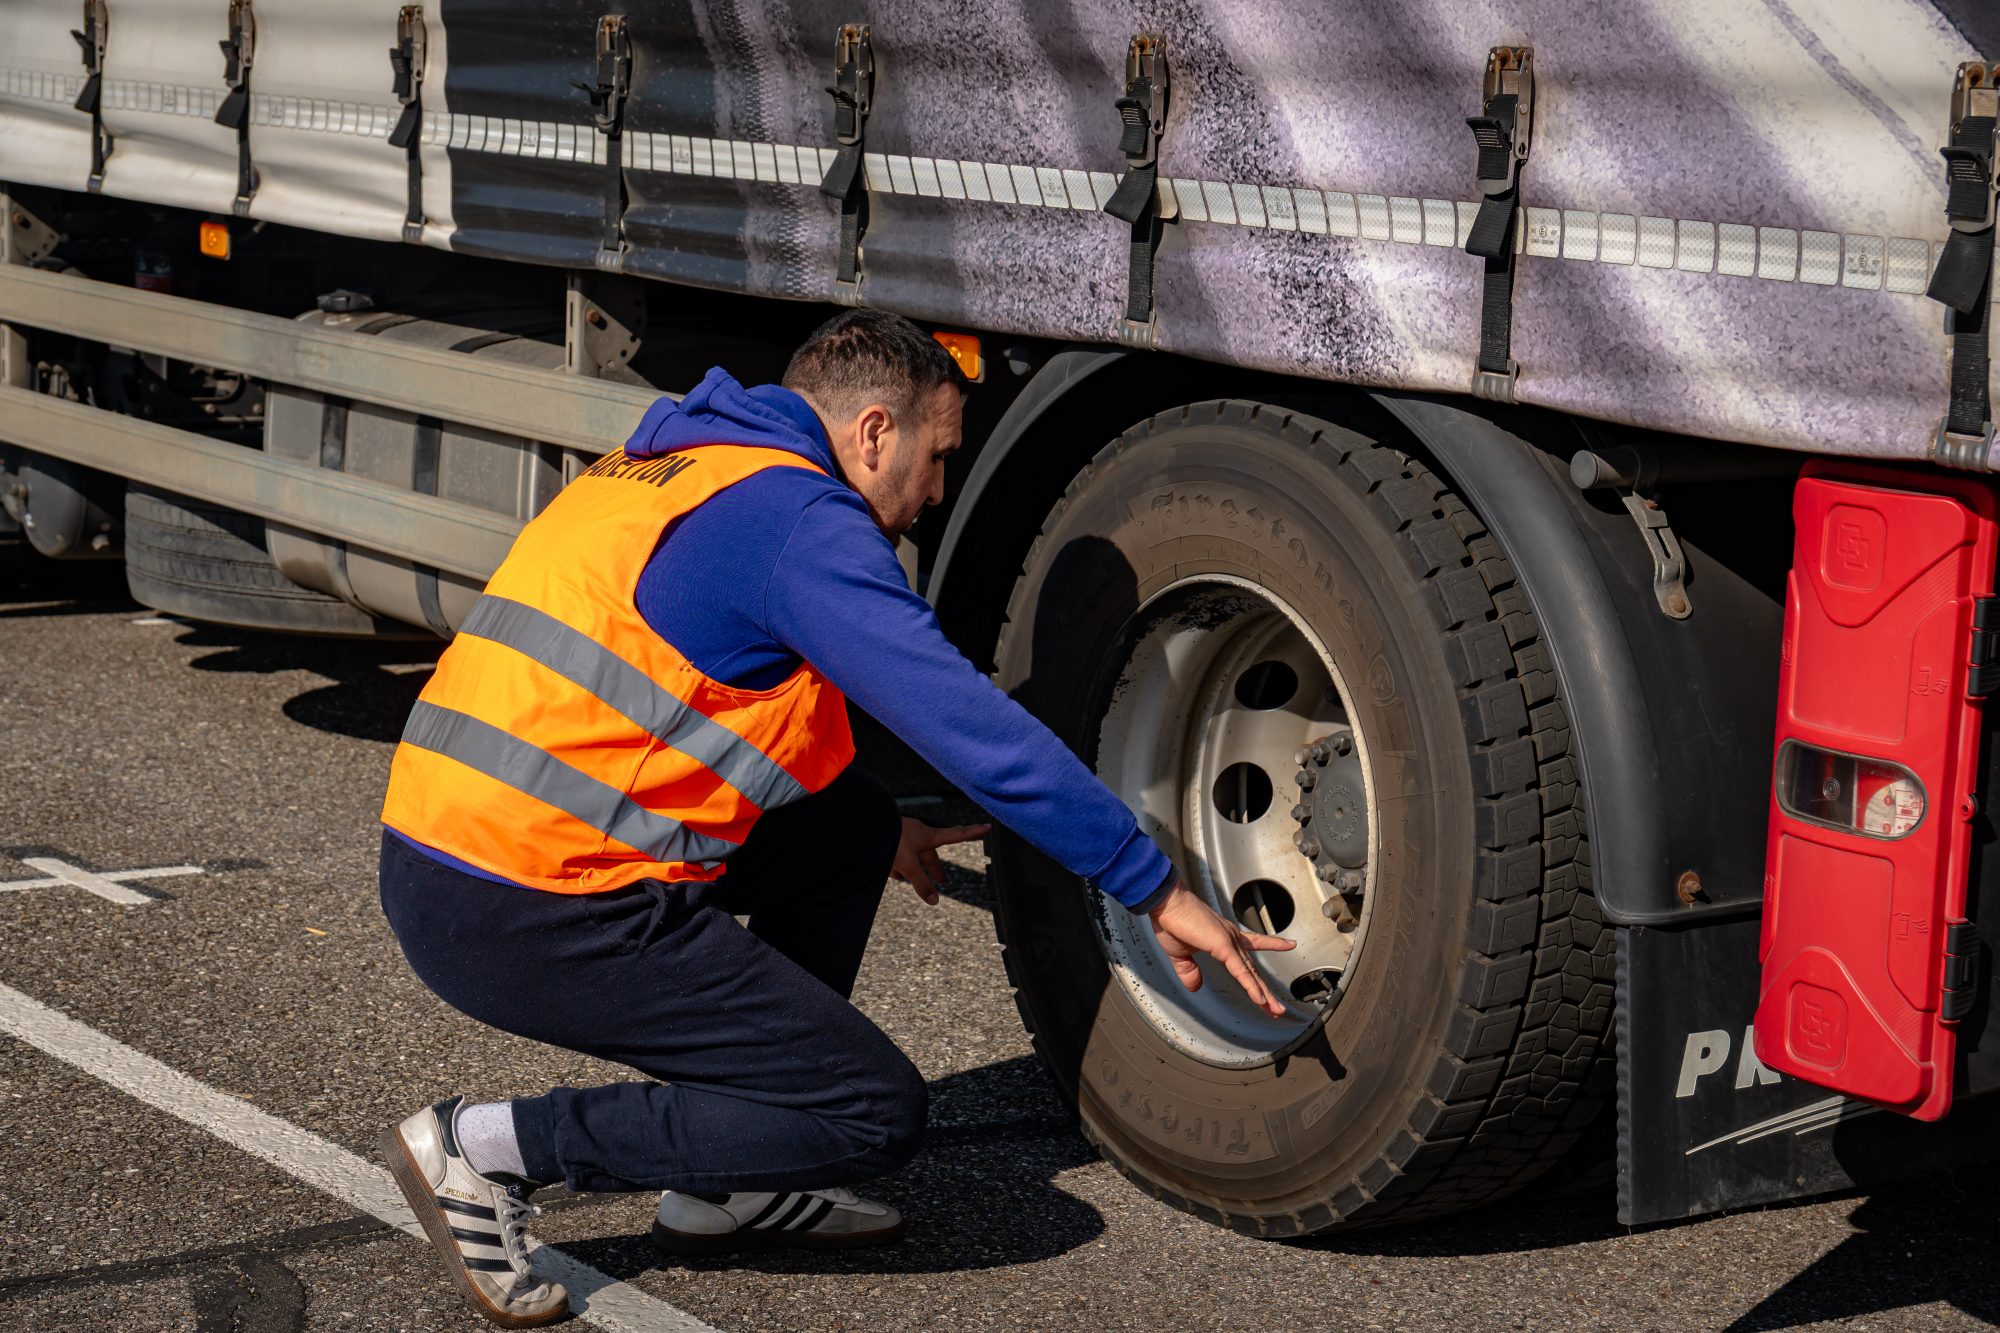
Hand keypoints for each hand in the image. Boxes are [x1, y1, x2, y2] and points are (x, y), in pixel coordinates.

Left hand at [892, 818, 992, 904]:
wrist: (864, 825)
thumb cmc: (889, 839)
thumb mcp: (908, 865)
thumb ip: (921, 883)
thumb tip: (934, 900)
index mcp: (928, 835)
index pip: (956, 835)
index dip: (973, 832)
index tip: (988, 827)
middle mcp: (917, 834)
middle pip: (931, 855)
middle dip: (936, 869)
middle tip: (943, 881)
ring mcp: (902, 836)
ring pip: (910, 857)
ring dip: (908, 869)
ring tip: (901, 876)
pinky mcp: (889, 840)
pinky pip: (895, 856)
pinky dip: (892, 865)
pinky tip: (886, 871)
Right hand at [1148, 882, 1296, 1016]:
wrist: (1166, 904)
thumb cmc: (1171, 921)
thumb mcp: (1179, 954)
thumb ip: (1188, 971)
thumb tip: (1196, 986)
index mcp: (1222, 938)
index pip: (1254, 943)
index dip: (1271, 944)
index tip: (1288, 944)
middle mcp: (1231, 939)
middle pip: (1253, 969)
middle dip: (1265, 990)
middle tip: (1277, 1007)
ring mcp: (1229, 942)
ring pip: (1250, 974)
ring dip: (1264, 994)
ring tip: (1276, 1010)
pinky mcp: (1223, 946)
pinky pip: (1240, 972)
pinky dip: (1250, 986)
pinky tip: (1259, 999)